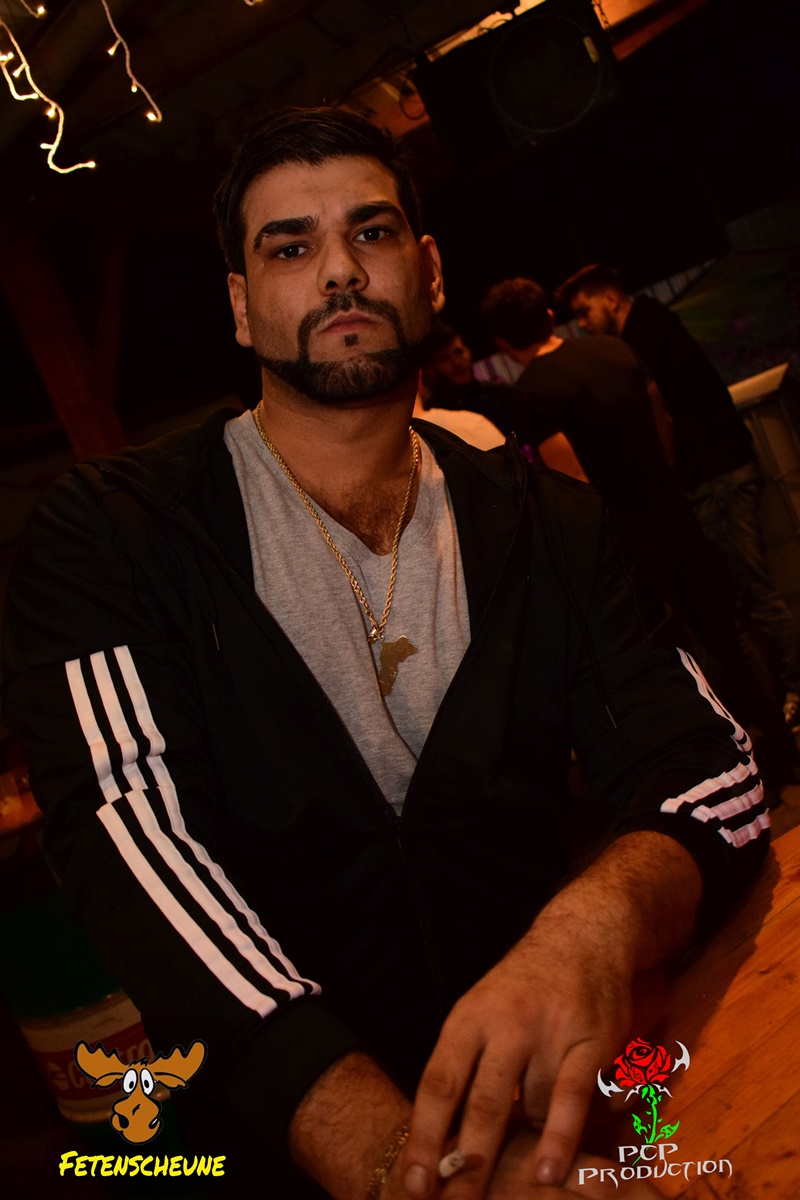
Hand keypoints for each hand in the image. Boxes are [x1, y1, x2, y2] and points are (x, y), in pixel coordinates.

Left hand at [401, 832, 700, 1199]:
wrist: (581, 936)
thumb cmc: (522, 986)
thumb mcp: (482, 1011)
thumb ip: (467, 1067)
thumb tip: (444, 1139)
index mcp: (469, 1018)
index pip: (440, 1083)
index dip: (427, 1136)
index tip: (415, 1182)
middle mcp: (505, 1023)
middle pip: (482, 1103)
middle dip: (467, 1162)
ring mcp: (549, 1032)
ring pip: (530, 1108)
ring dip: (520, 1150)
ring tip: (507, 1193)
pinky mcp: (590, 1040)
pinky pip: (571, 1098)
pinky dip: (558, 1139)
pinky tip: (545, 1173)